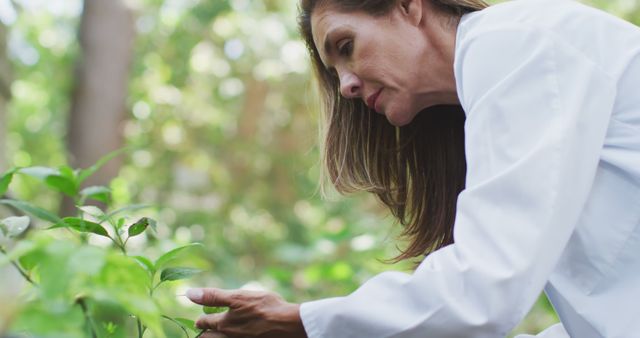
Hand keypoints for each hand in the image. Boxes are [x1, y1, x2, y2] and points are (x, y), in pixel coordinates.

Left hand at [186, 288, 307, 337]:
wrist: (289, 324)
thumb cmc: (265, 308)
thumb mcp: (238, 297)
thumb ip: (213, 296)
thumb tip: (189, 294)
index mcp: (225, 323)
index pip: (205, 324)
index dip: (200, 320)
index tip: (199, 320)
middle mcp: (230, 336)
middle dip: (205, 335)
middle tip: (204, 330)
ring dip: (217, 337)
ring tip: (217, 333)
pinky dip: (231, 337)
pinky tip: (237, 332)